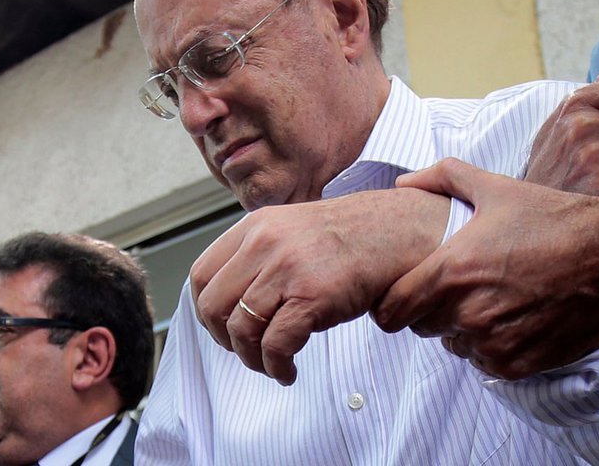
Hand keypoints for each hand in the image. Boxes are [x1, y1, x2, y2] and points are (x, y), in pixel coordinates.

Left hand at [190, 188, 448, 384]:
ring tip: (271, 364)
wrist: (397, 233)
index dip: (206, 310)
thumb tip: (227, 300)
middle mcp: (264, 243)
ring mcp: (288, 269)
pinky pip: (276, 345)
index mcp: (254, 227)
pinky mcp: (313, 296)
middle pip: (213, 306)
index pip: (201, 275)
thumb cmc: (348, 239)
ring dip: (252, 358)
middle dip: (225, 339)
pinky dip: (277, 366)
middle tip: (246, 351)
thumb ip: (258, 254)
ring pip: (242, 329)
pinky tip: (289, 371)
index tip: (222, 327)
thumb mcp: (291, 230)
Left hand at [374, 158, 598, 378]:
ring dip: (465, 328)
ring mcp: (494, 344)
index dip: (391, 304)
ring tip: (496, 297)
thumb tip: (404, 181)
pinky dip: (494, 346)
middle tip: (461, 287)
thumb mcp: (496, 187)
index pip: (391, 311)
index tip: (404, 293)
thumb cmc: (555, 219)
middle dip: (433, 310)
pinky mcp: (519, 365)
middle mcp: (467, 314)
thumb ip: (442, 178)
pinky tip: (517, 316)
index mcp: (451, 272)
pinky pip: (487, 363)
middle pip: (422, 328)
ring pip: (456, 345)